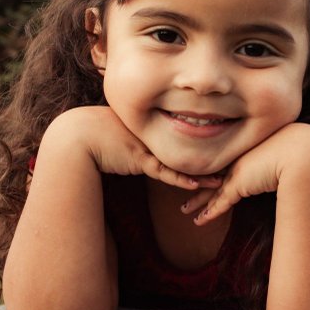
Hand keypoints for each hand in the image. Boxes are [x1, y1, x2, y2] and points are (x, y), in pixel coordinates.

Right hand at [46, 106, 221, 190]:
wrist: (76, 136)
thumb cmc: (96, 134)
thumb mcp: (124, 133)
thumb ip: (140, 139)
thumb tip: (150, 146)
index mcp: (154, 124)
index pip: (185, 134)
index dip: (204, 142)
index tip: (223, 149)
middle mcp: (154, 132)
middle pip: (189, 145)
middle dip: (212, 156)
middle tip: (234, 163)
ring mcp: (147, 145)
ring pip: (180, 161)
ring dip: (200, 173)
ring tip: (221, 180)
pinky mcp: (140, 159)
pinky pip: (164, 172)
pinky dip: (180, 179)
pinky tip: (196, 185)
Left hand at [181, 123, 309, 224]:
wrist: (302, 151)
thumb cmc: (302, 149)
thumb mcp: (289, 151)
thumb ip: (283, 156)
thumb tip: (287, 160)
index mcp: (247, 148)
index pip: (226, 160)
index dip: (211, 168)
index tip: (201, 173)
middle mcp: (238, 158)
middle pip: (211, 173)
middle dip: (195, 183)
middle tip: (182, 189)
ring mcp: (237, 170)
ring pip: (210, 188)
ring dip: (197, 201)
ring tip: (184, 210)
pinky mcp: (239, 185)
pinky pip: (220, 201)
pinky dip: (210, 213)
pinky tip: (200, 221)